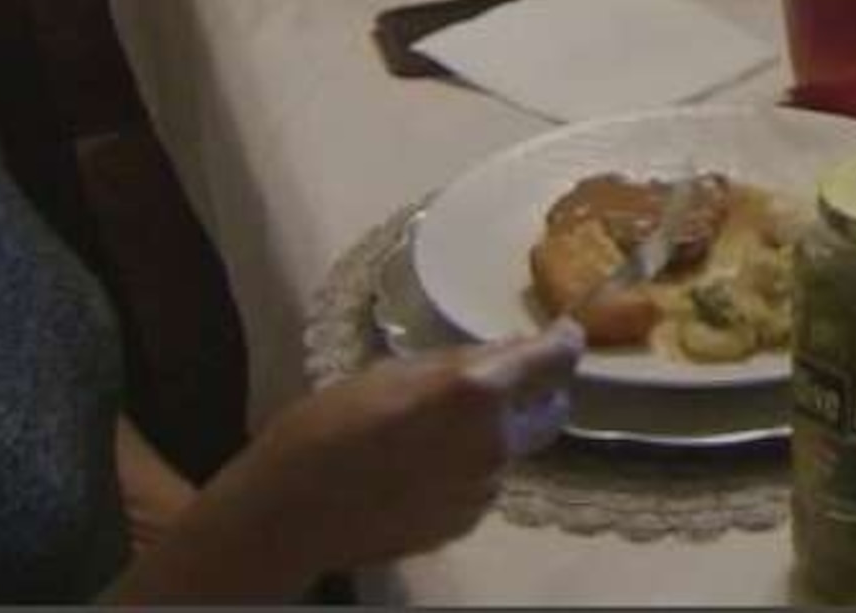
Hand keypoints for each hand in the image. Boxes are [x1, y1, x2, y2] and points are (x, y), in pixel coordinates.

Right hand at [182, 323, 582, 589]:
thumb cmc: (329, 425)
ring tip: (433, 432)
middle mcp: (495, 442)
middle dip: (539, 393)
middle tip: (506, 382)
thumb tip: (508, 353)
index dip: (565, 342)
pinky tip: (419, 469)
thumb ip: (461, 363)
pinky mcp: (466, 523)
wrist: (290, 511)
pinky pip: (483, 485)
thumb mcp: (394, 370)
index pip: (555, 359)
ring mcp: (484, 489)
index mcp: (477, 392)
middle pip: (551, 412)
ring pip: (511, 450)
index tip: (565, 333)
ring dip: (494, 435)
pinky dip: (468, 470)